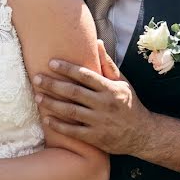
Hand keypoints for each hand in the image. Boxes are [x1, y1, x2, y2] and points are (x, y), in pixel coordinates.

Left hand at [34, 40, 153, 155]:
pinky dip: (59, 126)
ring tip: (37, 97)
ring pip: (71, 111)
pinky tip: (47, 120)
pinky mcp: (96, 138)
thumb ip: (107, 64)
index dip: (67, 68)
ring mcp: (99, 122)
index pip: (85, 75)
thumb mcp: (122, 82)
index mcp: (110, 88)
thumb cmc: (129, 104)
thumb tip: (97, 42)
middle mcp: (104, 104)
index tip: (51, 62)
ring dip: (52, 104)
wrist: (142, 134)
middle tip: (36, 78)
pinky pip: (74, 131)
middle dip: (53, 85)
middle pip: (74, 92)